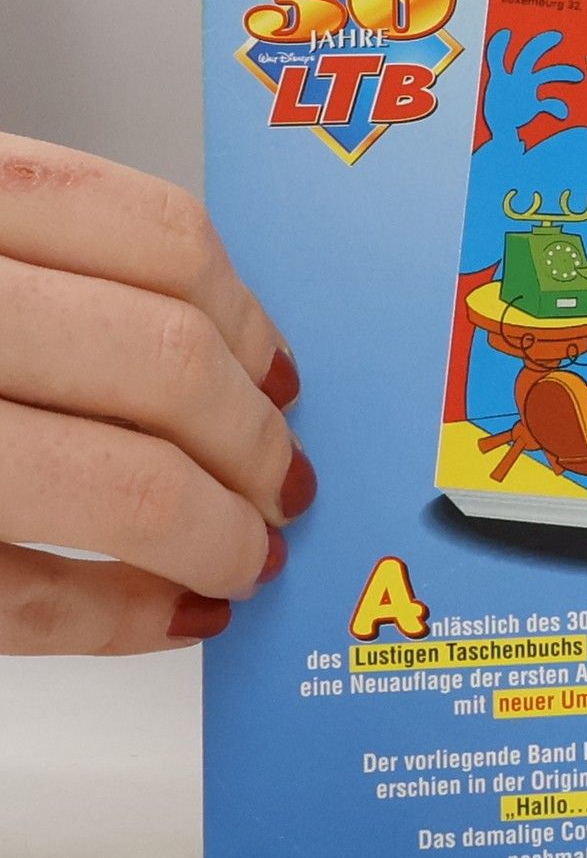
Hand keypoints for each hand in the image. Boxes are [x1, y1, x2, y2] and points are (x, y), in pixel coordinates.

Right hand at [0, 135, 310, 653]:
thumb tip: (220, 354)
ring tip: (241, 554)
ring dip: (215, 534)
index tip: (287, 377)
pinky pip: (29, 602)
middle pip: (167, 363)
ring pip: (123, 486)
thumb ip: (54, 268)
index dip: (250, 320)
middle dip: (254, 442)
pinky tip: (169, 615)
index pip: (159, 238)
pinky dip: (123, 619)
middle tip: (286, 482)